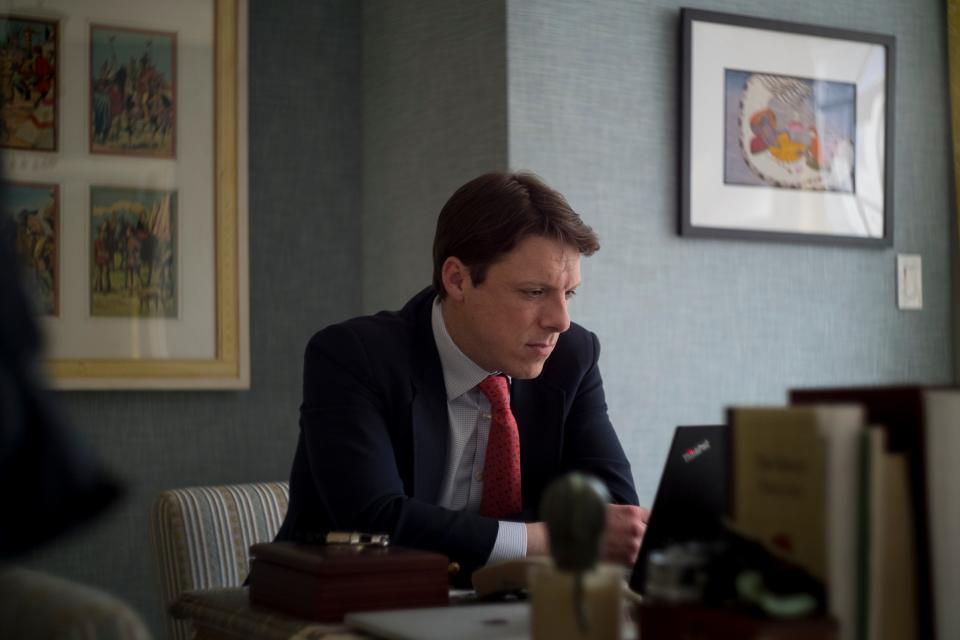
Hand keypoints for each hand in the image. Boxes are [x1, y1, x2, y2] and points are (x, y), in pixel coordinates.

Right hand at [525, 505, 648, 564]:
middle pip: (650, 532)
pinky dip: (632, 558)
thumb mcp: (608, 510)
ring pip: (645, 546)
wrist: (572, 540)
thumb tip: (638, 522)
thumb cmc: (586, 522)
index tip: (646, 524)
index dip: (648, 521)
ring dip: (637, 547)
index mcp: (632, 512)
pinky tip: (620, 556)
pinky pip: (637, 559)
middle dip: (643, 534)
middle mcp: (636, 528)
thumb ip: (626, 515)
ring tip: (622, 547)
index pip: (652, 516)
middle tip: (628, 537)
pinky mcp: (629, 560)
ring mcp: (634, 545)